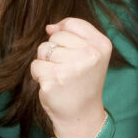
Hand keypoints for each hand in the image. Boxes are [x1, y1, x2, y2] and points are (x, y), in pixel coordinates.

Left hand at [30, 17, 111, 137]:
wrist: (82, 114)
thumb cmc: (84, 81)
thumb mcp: (91, 54)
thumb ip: (73, 34)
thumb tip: (49, 27)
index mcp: (101, 45)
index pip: (72, 24)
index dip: (64, 35)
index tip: (70, 51)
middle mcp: (90, 55)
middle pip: (56, 37)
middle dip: (55, 51)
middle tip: (67, 68)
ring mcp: (71, 68)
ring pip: (44, 50)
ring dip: (46, 62)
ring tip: (59, 75)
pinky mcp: (54, 79)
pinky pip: (36, 65)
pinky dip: (39, 74)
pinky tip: (52, 84)